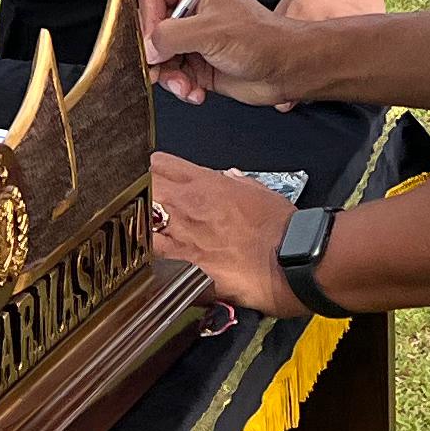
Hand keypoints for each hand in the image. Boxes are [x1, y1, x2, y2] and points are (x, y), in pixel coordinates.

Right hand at [139, 0, 310, 108]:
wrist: (287, 70)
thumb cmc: (265, 40)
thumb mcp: (212, 31)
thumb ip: (171, 35)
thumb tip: (147, 46)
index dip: (145, 14)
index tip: (149, 38)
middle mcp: (193, 13)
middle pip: (150, 27)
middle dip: (154, 53)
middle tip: (157, 67)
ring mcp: (195, 40)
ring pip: (160, 56)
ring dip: (168, 76)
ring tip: (184, 84)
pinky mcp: (200, 65)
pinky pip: (175, 76)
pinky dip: (181, 87)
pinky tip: (195, 91)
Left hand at [148, 154, 296, 315]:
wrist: (294, 259)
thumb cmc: (282, 227)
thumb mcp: (258, 191)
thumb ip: (234, 183)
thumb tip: (225, 178)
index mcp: (204, 182)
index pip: (159, 163)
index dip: (150, 172)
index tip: (148, 180)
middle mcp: (187, 204)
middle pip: (139, 188)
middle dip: (135, 196)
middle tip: (136, 208)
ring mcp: (181, 235)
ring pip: (135, 223)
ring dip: (135, 230)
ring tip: (135, 239)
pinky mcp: (182, 267)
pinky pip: (148, 260)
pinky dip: (143, 261)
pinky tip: (143, 266)